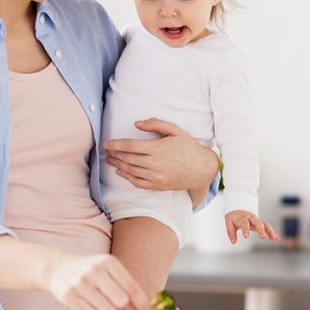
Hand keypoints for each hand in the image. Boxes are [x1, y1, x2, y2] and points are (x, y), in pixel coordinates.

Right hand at [43, 252, 149, 309]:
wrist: (57, 267)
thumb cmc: (89, 269)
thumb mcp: (108, 268)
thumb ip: (126, 285)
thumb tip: (145, 308)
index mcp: (108, 261)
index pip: (132, 287)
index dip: (143, 304)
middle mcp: (95, 270)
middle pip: (121, 301)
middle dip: (119, 303)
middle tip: (110, 296)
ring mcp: (80, 283)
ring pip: (107, 309)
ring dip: (105, 307)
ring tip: (96, 296)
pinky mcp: (69, 295)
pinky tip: (84, 299)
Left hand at [104, 118, 218, 191]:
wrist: (202, 169)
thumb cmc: (188, 147)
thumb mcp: (174, 130)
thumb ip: (155, 124)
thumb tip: (136, 124)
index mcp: (158, 148)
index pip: (130, 146)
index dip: (115, 144)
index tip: (106, 143)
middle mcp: (155, 164)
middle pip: (127, 158)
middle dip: (114, 154)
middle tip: (107, 151)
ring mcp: (156, 177)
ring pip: (130, 171)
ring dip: (118, 165)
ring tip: (110, 160)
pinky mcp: (158, 186)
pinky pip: (137, 182)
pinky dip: (127, 177)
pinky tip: (121, 172)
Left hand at [225, 210, 280, 244]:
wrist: (238, 207)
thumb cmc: (234, 217)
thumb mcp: (229, 222)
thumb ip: (231, 232)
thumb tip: (233, 242)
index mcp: (242, 218)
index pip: (244, 223)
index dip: (245, 229)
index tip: (246, 236)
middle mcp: (250, 218)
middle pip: (257, 222)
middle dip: (260, 229)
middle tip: (263, 236)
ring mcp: (257, 220)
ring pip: (264, 224)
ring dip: (269, 230)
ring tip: (274, 238)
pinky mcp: (261, 222)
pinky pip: (267, 227)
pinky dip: (272, 232)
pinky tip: (277, 238)